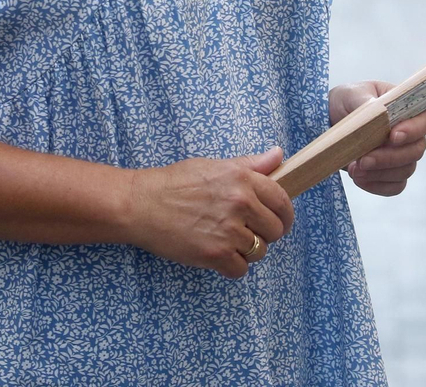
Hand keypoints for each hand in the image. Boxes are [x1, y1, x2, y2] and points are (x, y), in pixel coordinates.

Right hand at [122, 147, 293, 278]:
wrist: (142, 204)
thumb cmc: (175, 183)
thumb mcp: (214, 166)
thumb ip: (250, 164)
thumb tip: (278, 155)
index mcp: (243, 179)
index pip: (282, 201)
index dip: (284, 214)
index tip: (279, 221)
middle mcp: (241, 203)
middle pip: (275, 230)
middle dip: (264, 234)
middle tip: (246, 231)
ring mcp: (229, 230)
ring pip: (259, 251)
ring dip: (246, 251)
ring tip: (226, 241)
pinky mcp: (215, 254)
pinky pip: (240, 269)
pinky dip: (231, 267)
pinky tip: (218, 255)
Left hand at [330, 81, 425, 195]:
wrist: (329, 120)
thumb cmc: (346, 101)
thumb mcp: (352, 94)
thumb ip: (367, 102)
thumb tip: (379, 111)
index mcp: (406, 109)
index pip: (424, 121)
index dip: (414, 130)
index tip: (392, 136)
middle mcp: (409, 134)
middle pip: (416, 150)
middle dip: (390, 158)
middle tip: (364, 160)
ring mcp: (401, 155)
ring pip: (405, 171)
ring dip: (380, 173)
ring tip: (354, 169)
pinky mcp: (389, 173)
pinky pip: (394, 186)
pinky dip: (376, 185)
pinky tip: (359, 178)